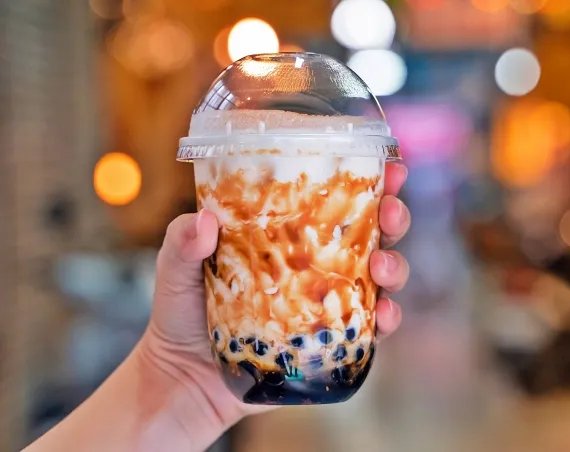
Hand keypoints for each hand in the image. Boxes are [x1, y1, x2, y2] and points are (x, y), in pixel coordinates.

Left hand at [137, 162, 410, 430]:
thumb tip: (205, 220)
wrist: (182, 379)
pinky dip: (388, 320)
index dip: (369, 181)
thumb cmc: (181, 314)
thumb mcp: (175, 269)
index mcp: (289, 235)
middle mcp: (316, 265)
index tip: (388, 167)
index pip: (334, 201)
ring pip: (380, 278)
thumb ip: (182, 242)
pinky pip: (370, 329)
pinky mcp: (331, 341)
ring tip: (382, 266)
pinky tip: (385, 315)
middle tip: (391, 212)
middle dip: (394, 217)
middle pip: (371, 233)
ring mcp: (327, 303)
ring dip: (395, 266)